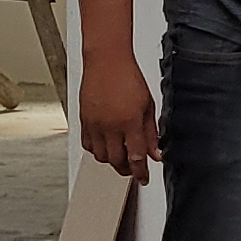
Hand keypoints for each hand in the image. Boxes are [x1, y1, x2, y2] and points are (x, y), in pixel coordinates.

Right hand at [78, 55, 159, 187]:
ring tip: (121, 156)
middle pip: (117, 161)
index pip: (136, 157)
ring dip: (111, 161)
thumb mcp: (148, 106)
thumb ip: (151, 132)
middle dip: (126, 169)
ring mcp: (94, 125)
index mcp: (129, 123)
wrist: (106, 62)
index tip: (144, 179)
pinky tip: (106, 146)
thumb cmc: (128, 78)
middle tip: (133, 169)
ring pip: (101, 156)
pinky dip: (97, 150)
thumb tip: (156, 153)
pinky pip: (88, 145)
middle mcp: (110, 126)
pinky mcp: (84, 121)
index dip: (141, 173)